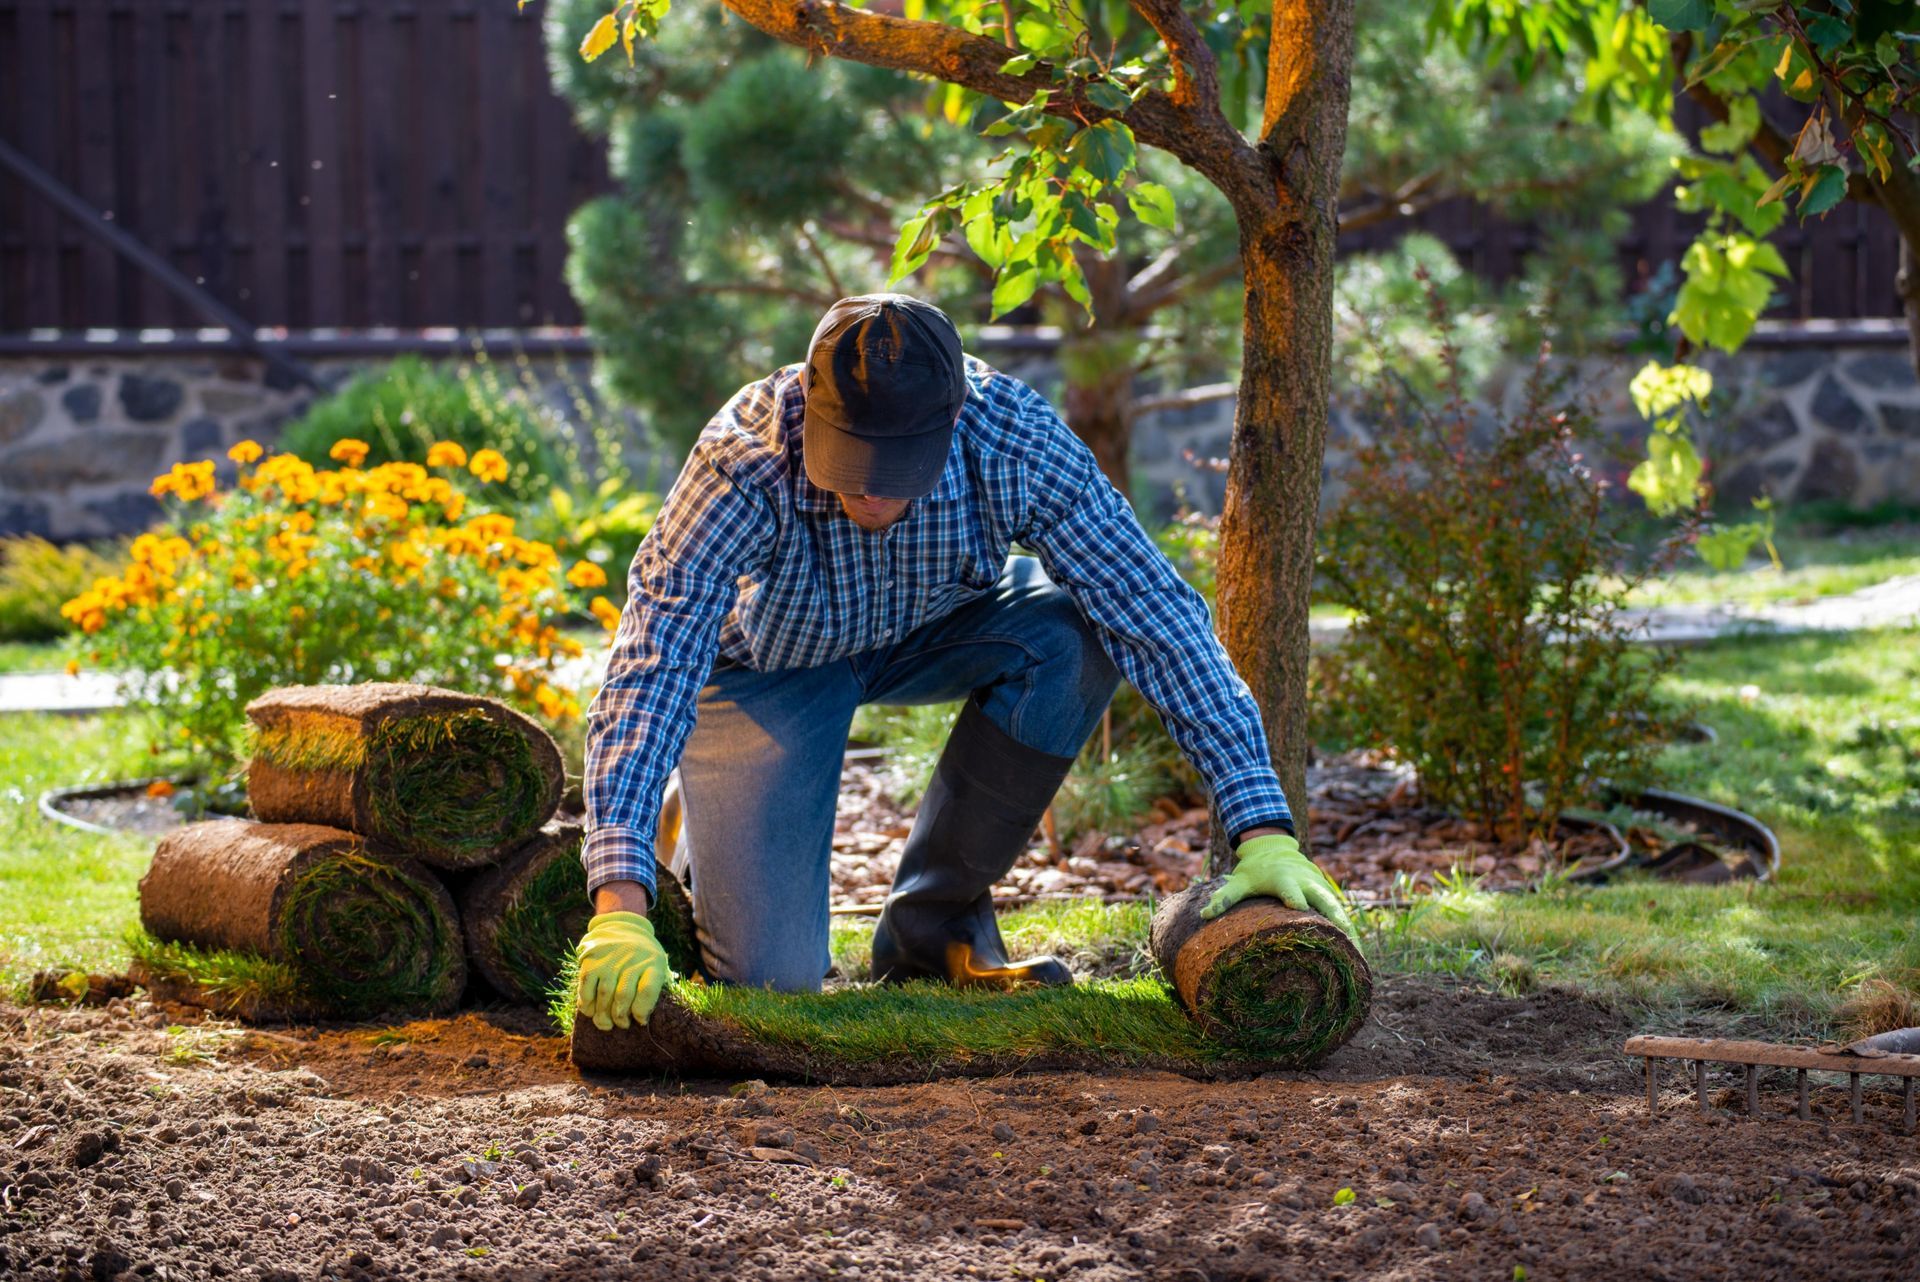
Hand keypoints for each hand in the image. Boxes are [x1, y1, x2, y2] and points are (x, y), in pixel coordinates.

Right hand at [575, 911, 671, 1030]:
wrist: (622, 925)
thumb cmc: (641, 957)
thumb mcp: (656, 966)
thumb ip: (650, 990)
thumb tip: (639, 1020)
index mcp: (653, 961)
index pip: (648, 990)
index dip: (642, 1011)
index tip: (640, 1021)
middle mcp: (632, 958)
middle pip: (624, 996)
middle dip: (620, 1017)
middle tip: (620, 1025)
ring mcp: (610, 957)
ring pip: (604, 994)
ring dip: (602, 1015)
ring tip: (605, 1023)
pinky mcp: (591, 958)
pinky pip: (586, 986)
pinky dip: (586, 1003)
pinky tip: (590, 1010)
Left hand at [1201, 833, 1355, 940]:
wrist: (1274, 848)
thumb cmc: (1254, 871)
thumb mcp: (1239, 881)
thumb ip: (1224, 896)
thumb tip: (1203, 914)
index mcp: (1283, 879)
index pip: (1289, 889)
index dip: (1294, 898)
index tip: (1300, 908)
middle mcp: (1307, 883)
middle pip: (1325, 901)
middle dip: (1335, 919)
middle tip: (1345, 940)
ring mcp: (1320, 888)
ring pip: (1339, 909)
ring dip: (1349, 931)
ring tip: (1358, 956)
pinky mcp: (1327, 895)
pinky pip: (1341, 914)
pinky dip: (1349, 932)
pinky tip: (1356, 955)